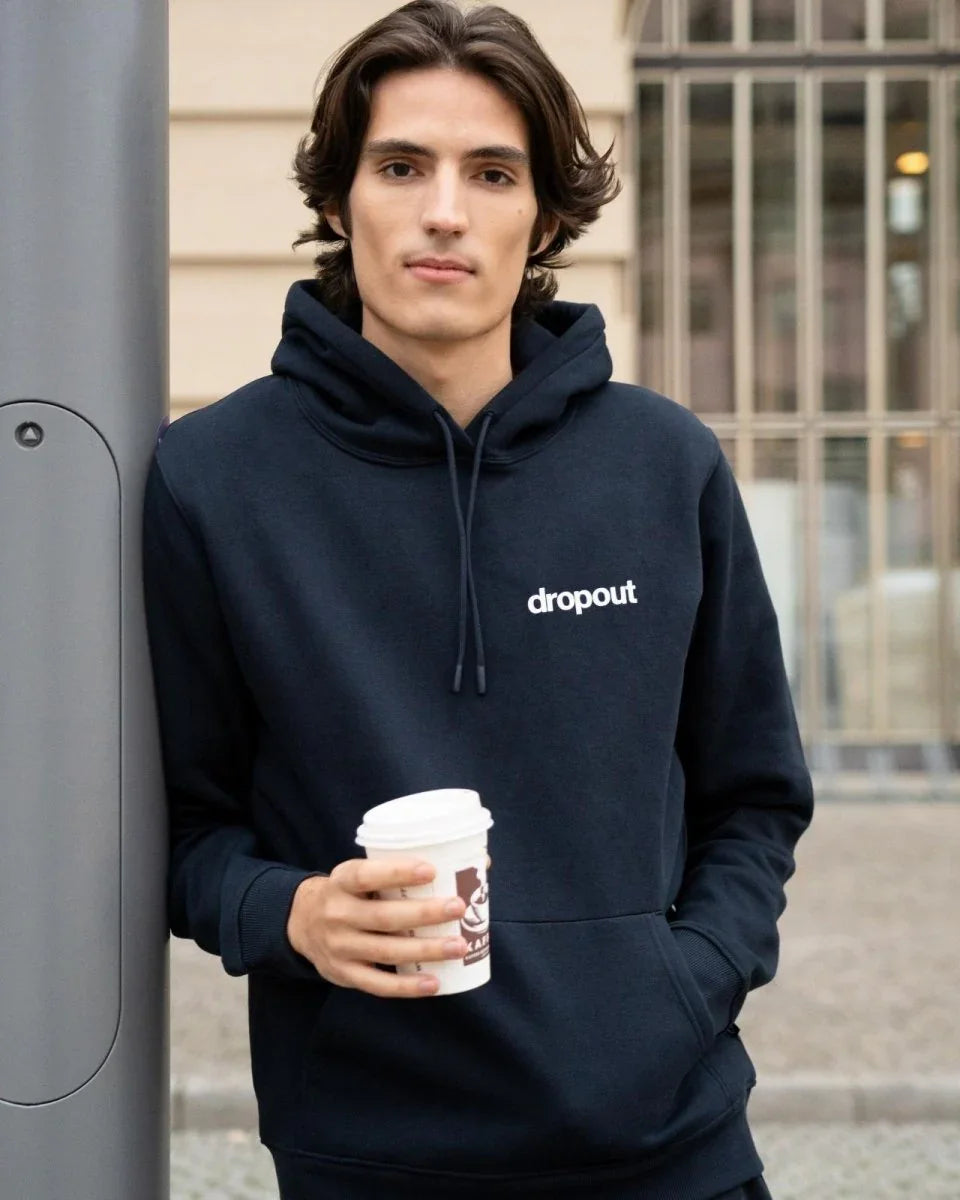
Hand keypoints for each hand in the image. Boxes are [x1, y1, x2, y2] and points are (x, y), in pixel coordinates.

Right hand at [286, 853, 490, 997]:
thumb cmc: (351, 892)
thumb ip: (403, 869)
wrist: (302, 922)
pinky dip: (407, 986)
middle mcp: (337, 914)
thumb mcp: (362, 873)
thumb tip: (478, 863)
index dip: (397, 872)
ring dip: (425, 950)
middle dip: (424, 913)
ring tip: (459, 946)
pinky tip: (434, 982)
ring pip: (386, 950)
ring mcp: (339, 947)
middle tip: (458, 907)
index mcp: (342, 881)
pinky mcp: (344, 974)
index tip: (431, 870)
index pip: (366, 875)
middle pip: (383, 916)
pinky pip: (378, 983)